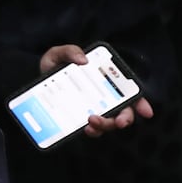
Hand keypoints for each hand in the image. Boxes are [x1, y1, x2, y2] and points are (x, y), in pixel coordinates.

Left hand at [39, 45, 154, 136]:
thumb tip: (83, 60)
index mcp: (102, 80)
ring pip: (110, 122)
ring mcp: (94, 109)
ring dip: (106, 125)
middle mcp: (103, 96)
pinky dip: (94, 131)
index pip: (127, 91)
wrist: (35, 82)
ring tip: (92, 120)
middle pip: (123, 111)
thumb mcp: (57, 54)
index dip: (140, 102)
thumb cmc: (52, 66)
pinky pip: (94, 130)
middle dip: (125, 118)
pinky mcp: (82, 120)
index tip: (146, 111)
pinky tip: (85, 128)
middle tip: (119, 122)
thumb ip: (69, 51)